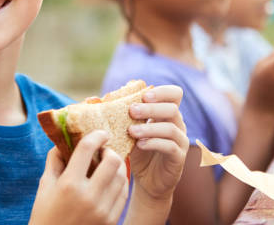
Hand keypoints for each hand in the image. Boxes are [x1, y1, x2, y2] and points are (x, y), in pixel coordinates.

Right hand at [29, 131, 128, 224]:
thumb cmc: (45, 215)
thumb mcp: (44, 186)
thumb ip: (54, 161)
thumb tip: (63, 141)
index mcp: (69, 185)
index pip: (87, 149)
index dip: (96, 135)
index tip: (100, 133)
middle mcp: (88, 197)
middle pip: (112, 161)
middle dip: (109, 151)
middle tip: (104, 151)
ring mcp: (102, 211)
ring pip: (122, 176)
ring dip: (117, 166)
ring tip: (108, 165)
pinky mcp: (111, 221)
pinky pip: (123, 194)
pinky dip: (120, 182)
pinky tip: (111, 180)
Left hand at [127, 85, 187, 201]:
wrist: (147, 180)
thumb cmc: (138, 150)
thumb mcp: (129, 130)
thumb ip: (120, 115)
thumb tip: (92, 98)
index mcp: (167, 113)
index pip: (175, 94)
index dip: (162, 92)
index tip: (144, 95)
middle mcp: (178, 124)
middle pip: (172, 108)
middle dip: (151, 108)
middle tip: (132, 111)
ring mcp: (181, 141)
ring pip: (170, 128)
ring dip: (149, 128)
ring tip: (131, 132)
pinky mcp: (179, 157)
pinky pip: (170, 146)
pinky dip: (154, 143)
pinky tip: (140, 145)